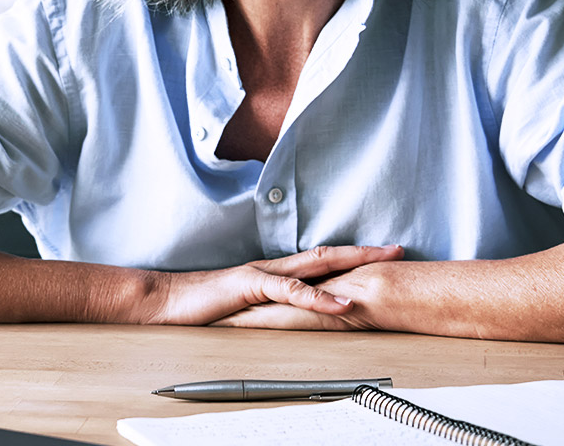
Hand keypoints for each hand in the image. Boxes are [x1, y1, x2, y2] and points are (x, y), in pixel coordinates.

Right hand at [208, 260, 391, 330]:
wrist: (166, 299)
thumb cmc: (202, 305)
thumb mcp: (245, 306)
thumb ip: (269, 306)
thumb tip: (295, 314)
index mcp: (274, 272)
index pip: (320, 260)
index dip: (352, 257)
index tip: (381, 256)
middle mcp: (273, 268)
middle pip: (327, 254)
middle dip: (364, 253)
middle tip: (397, 250)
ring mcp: (262, 274)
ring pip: (314, 266)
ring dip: (351, 266)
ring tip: (380, 269)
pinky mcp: (250, 286)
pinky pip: (290, 291)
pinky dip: (319, 296)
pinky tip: (341, 302)